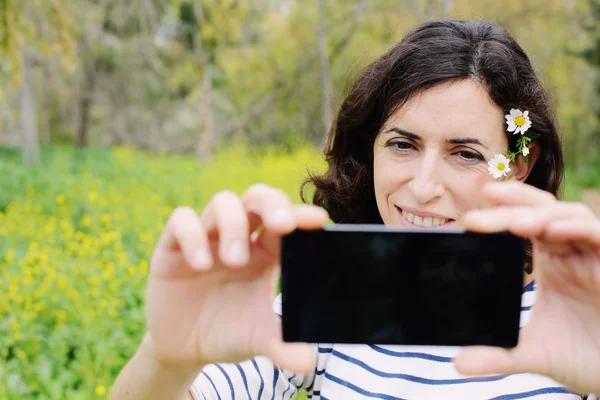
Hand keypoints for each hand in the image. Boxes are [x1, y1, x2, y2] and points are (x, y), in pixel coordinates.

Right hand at [145, 183, 327, 373]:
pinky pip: (181, 221)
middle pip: (257, 198)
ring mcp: (206, 237)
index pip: (285, 222)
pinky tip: (200, 265)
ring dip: (233, 225)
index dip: (301, 215)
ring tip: (234, 261)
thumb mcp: (258, 340)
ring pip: (223, 202)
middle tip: (282, 224)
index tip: (318, 219)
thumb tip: (307, 362)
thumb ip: (282, 347)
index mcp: (266, 252)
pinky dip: (192, 236)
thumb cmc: (229, 333)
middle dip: (272, 204)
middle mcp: (239, 237)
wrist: (185, 349)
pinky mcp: (173, 246)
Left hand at [453, 181, 599, 395]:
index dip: (501, 212)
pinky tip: (553, 231)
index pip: (523, 222)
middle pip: (541, 211)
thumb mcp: (535, 353)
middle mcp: (572, 251)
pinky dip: (577, 228)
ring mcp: (594, 255)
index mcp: (551, 261)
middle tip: (476, 215)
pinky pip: (599, 236)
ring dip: (540, 215)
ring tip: (511, 223)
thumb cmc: (587, 355)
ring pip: (569, 216)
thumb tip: (459, 363)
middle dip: (511, 207)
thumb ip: (497, 355)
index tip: (469, 218)